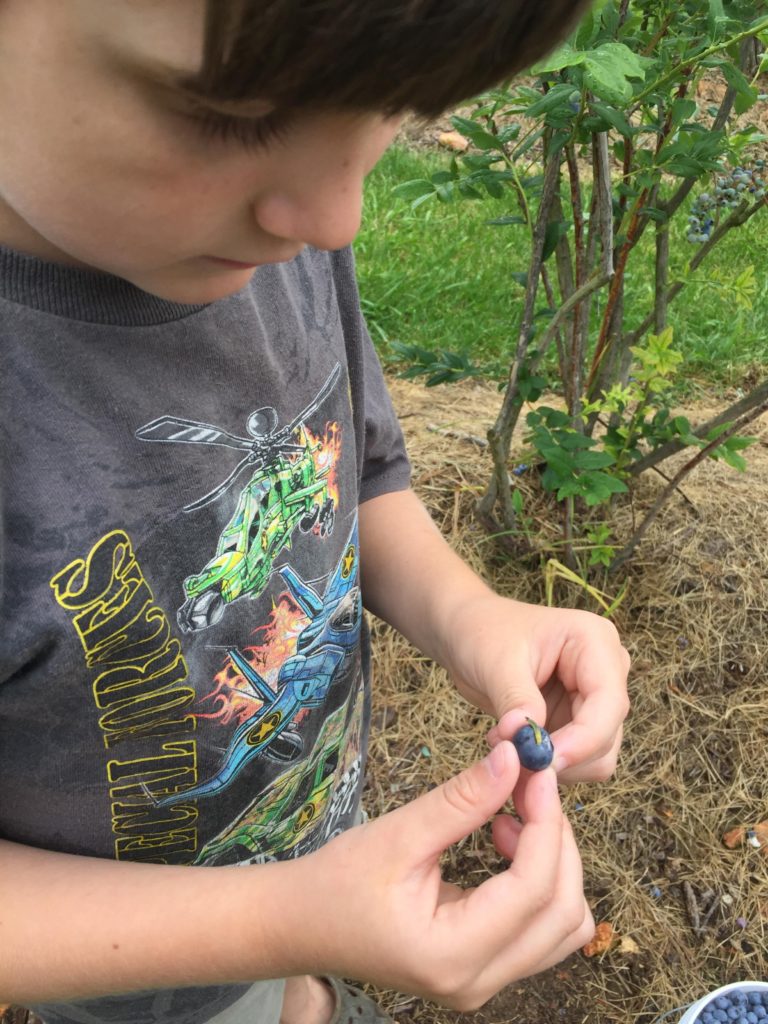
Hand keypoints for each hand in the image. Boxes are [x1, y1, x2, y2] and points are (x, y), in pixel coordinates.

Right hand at [286, 742, 593, 1011]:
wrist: (300, 924)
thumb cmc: (337, 882)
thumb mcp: (397, 834)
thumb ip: (461, 800)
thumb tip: (515, 758)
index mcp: (453, 955)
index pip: (533, 889)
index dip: (547, 823)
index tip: (537, 769)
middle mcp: (478, 982)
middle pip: (564, 912)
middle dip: (558, 840)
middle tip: (529, 784)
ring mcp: (485, 982)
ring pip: (563, 925)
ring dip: (554, 862)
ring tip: (509, 816)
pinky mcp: (484, 968)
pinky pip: (541, 927)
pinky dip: (539, 879)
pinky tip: (502, 839)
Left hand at [441, 594, 629, 783]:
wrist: (469, 634)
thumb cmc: (484, 634)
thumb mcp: (495, 662)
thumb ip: (515, 699)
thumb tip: (528, 741)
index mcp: (595, 641)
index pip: (608, 702)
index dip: (584, 740)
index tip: (545, 762)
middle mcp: (606, 671)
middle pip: (606, 734)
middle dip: (564, 755)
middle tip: (515, 760)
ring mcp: (595, 699)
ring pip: (596, 756)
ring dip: (552, 763)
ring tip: (506, 743)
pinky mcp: (578, 722)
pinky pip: (576, 760)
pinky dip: (546, 763)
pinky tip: (513, 744)